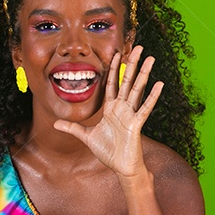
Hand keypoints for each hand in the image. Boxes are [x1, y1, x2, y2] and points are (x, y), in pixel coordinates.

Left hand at [52, 45, 162, 179]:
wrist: (120, 167)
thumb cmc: (108, 152)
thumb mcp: (86, 137)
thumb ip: (72, 128)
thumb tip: (55, 123)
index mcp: (111, 108)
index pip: (112, 83)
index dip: (113, 68)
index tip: (116, 53)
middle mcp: (122, 108)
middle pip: (126, 81)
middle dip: (131, 64)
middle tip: (138, 46)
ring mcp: (130, 114)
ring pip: (137, 89)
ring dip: (143, 73)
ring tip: (150, 58)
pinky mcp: (136, 124)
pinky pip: (145, 108)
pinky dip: (152, 96)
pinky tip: (159, 83)